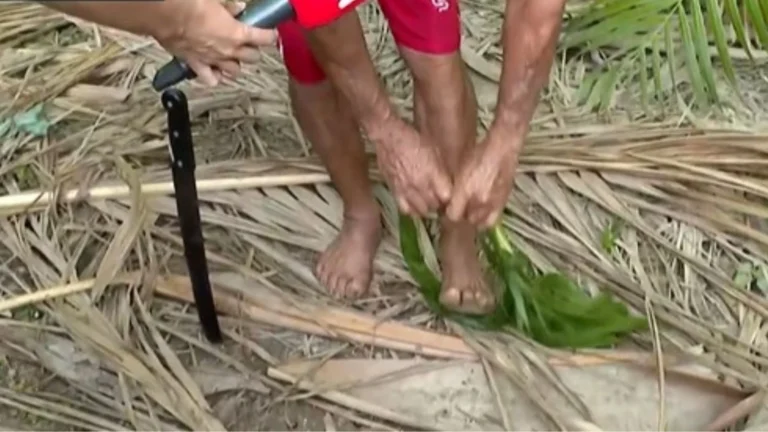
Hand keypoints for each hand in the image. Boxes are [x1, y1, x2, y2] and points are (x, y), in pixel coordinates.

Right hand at [153, 0, 276, 85]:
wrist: (167, 15)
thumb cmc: (191, 5)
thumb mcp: (217, 0)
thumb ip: (230, 7)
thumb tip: (238, 8)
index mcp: (238, 34)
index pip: (265, 39)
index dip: (270, 36)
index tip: (270, 33)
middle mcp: (229, 51)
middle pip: (252, 58)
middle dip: (252, 51)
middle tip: (248, 43)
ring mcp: (214, 61)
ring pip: (235, 72)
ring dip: (236, 65)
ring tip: (233, 58)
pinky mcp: (198, 66)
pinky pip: (211, 79)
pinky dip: (215, 78)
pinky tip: (215, 72)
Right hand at [371, 117, 451, 216]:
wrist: (389, 136)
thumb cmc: (414, 139)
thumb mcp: (435, 150)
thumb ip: (441, 169)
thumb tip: (447, 182)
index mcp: (433, 173)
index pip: (447, 197)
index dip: (450, 197)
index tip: (450, 194)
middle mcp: (421, 185)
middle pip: (435, 206)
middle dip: (439, 203)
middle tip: (440, 198)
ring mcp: (407, 190)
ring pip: (421, 210)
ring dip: (427, 208)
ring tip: (428, 202)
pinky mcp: (395, 191)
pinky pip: (405, 209)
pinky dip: (412, 210)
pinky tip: (415, 205)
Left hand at [446, 132, 520, 228]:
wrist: (502, 148)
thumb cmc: (478, 154)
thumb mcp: (460, 169)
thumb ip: (455, 189)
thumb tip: (449, 201)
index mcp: (464, 191)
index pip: (452, 215)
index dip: (449, 214)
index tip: (448, 209)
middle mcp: (478, 200)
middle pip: (465, 220)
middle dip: (461, 216)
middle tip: (460, 208)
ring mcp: (492, 203)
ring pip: (478, 222)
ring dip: (473, 219)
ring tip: (471, 211)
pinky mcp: (503, 202)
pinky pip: (492, 220)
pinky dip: (485, 220)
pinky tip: (483, 213)